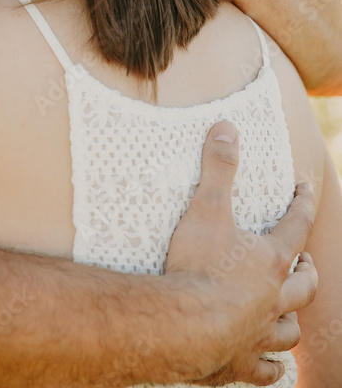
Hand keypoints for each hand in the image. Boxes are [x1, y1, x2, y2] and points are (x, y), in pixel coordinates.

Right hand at [164, 120, 316, 385]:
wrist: (184, 327)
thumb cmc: (197, 267)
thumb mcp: (207, 209)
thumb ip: (218, 167)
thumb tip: (227, 127)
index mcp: (271, 259)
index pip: (297, 224)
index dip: (302, 203)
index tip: (305, 188)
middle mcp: (274, 298)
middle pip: (304, 284)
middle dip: (307, 271)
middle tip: (304, 262)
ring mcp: (260, 333)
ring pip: (291, 329)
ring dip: (293, 319)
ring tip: (288, 310)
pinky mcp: (242, 363)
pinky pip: (267, 369)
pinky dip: (271, 367)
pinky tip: (270, 365)